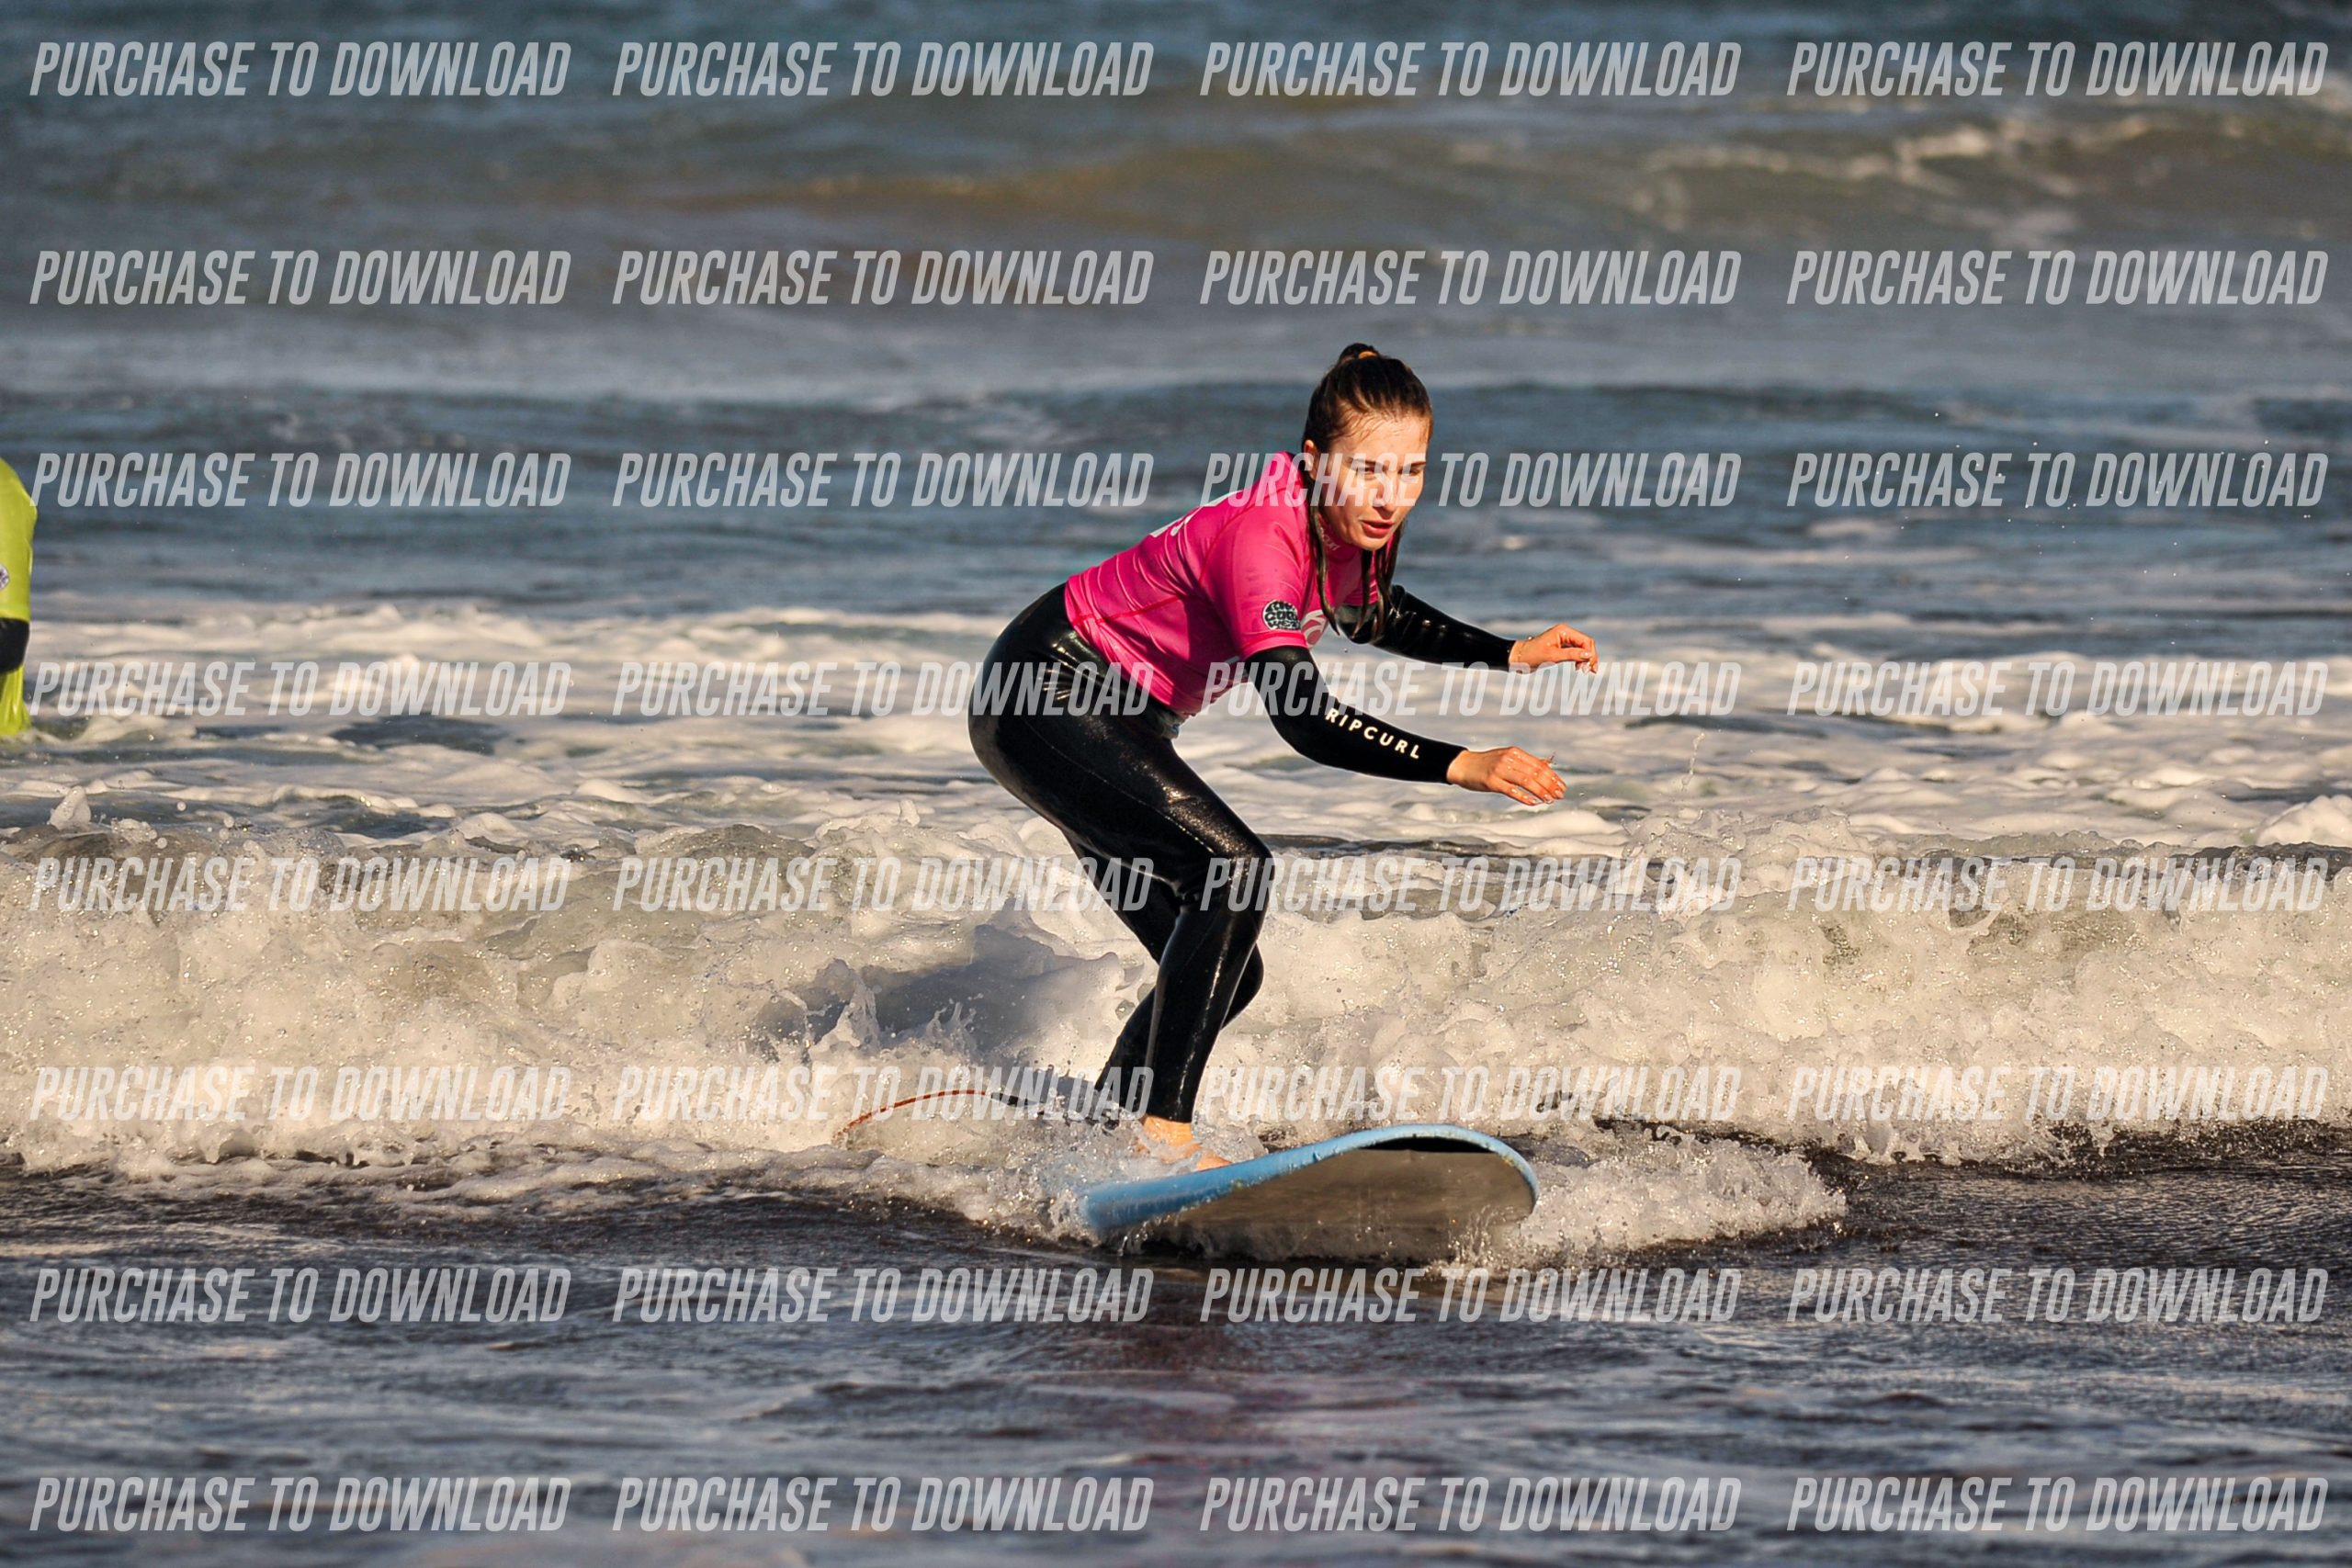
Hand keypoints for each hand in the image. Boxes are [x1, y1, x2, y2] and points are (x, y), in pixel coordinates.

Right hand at [1446, 746, 1565, 805]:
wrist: (1462, 765)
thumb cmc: (1486, 763)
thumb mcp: (1507, 757)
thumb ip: (1526, 762)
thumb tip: (1547, 764)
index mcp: (1515, 753)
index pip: (1539, 765)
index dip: (1553, 776)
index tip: (1562, 786)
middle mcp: (1508, 759)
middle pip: (1535, 773)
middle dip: (1550, 785)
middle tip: (1560, 795)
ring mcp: (1500, 770)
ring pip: (1526, 781)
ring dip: (1540, 791)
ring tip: (1550, 799)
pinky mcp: (1491, 782)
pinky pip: (1511, 790)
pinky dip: (1524, 797)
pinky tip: (1534, 803)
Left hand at [1510, 623, 1597, 671]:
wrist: (1519, 658)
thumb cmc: (1532, 655)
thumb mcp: (1553, 656)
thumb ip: (1572, 655)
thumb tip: (1589, 655)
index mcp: (1564, 631)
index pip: (1585, 641)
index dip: (1590, 654)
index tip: (1589, 668)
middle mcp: (1565, 634)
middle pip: (1586, 644)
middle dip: (1589, 657)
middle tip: (1589, 671)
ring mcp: (1564, 641)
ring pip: (1582, 649)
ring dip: (1585, 659)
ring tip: (1584, 671)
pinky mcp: (1561, 648)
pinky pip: (1576, 653)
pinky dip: (1579, 660)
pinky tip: (1579, 668)